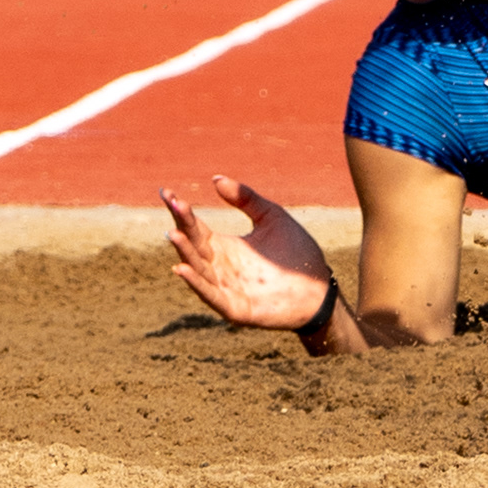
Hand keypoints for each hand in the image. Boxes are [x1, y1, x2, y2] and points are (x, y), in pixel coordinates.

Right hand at [162, 175, 336, 334]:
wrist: (320, 288)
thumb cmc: (296, 253)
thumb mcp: (271, 217)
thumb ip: (246, 199)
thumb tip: (215, 178)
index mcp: (224, 247)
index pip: (195, 228)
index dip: (181, 211)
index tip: (167, 192)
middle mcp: (219, 267)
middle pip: (192, 245)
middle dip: (180, 225)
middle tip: (172, 203)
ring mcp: (225, 288)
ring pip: (198, 269)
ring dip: (184, 252)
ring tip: (173, 233)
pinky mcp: (234, 308)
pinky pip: (211, 295)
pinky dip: (196, 283)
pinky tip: (182, 268)